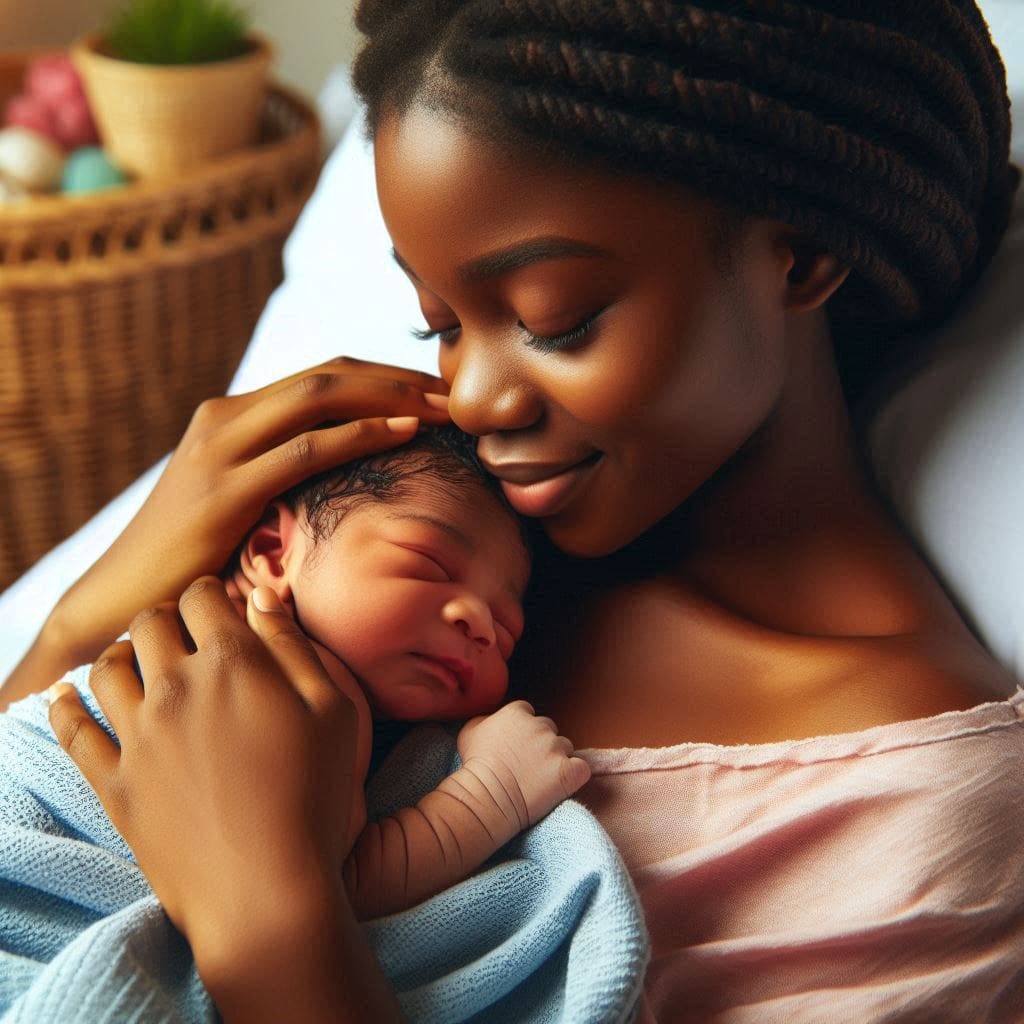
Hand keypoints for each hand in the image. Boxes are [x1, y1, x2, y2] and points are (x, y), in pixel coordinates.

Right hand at [48, 357, 449, 669]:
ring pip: (320, 396)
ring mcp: (221, 448)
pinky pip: (306, 449)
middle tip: (451, 389)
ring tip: (442, 406)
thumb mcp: (238, 497)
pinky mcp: (224, 489)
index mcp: (231, 415)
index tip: (432, 388)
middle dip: (396, 376)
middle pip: (328, 373)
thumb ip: (278, 471)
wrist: (121, 594)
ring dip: (390, 396)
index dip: (382, 375)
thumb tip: (342, 471)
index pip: (320, 375)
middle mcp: (224, 417)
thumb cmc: (189, 555)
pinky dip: (361, 434)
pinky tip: (404, 433)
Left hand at [48, 579, 360, 970]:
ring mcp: (138, 736)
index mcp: (233, 662)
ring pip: (108, 666)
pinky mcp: (113, 782)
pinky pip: (72, 730)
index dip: (213, 594)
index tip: (221, 608)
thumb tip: (261, 597)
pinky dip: (64, 705)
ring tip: (140, 662)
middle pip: (150, 622)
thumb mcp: (334, 711)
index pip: (203, 595)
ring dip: (123, 653)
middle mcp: (176, 687)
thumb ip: (294, 646)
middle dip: (168, 617)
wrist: (266, 892)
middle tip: (185, 635)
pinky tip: (63, 695)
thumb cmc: (314, 798)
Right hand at [456, 700, 591, 827]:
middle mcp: (540, 726)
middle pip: (549, 729)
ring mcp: (556, 748)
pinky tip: (562, 785)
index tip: (517, 746)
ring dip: (557, 760)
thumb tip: (492, 719)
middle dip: (541, 744)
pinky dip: (575, 776)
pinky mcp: (569, 771)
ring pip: (565, 748)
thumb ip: (486, 718)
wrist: (487, 797)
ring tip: (540, 779)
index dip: (523, 730)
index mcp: (517, 713)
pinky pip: (582, 768)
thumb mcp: (469, 732)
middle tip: (528, 765)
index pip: (528, 713)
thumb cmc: (475, 767)